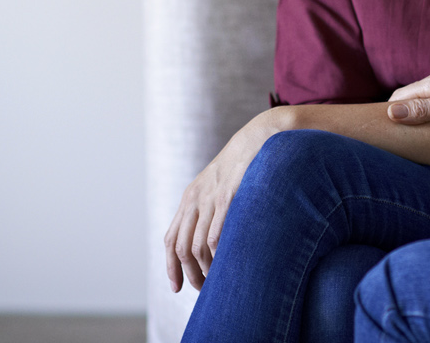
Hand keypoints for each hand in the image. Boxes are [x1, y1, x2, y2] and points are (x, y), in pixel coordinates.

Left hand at [164, 109, 285, 291]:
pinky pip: (216, 235)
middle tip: (202, 290)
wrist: (259, 138)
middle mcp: (195, 199)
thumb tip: (210, 241)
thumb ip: (210, 208)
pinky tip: (228, 265)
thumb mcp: (218, 186)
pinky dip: (218, 256)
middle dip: (189, 274)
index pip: (171, 239)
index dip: (170, 266)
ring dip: (205, 270)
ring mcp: (210, 198)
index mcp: (190, 198)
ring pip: (197, 247)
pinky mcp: (227, 198)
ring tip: (217, 283)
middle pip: (181, 248)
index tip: (176, 288)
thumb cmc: (244, 167)